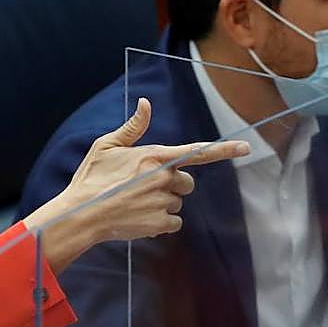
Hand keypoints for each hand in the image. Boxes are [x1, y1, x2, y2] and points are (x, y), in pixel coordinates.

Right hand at [24, 98, 249, 271]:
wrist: (80, 214)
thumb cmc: (91, 179)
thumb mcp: (106, 146)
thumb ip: (132, 128)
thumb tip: (145, 104)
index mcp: (154, 156)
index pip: (197, 151)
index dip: (224, 149)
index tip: (247, 148)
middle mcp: (163, 178)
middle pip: (186, 183)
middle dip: (172, 186)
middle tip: (144, 188)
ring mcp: (162, 201)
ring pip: (176, 203)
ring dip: (162, 205)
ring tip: (134, 204)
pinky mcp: (160, 222)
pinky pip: (172, 222)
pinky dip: (159, 223)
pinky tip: (138, 218)